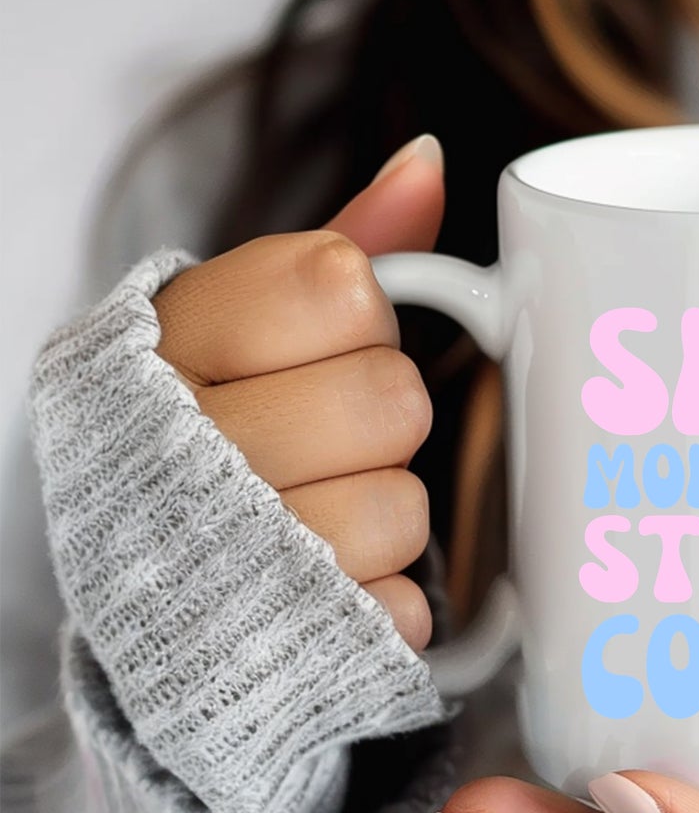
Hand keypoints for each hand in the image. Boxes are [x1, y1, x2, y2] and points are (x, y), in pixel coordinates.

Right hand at [151, 135, 444, 648]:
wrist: (158, 592)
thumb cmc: (224, 430)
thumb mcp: (255, 326)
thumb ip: (346, 243)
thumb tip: (427, 161)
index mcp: (162, 347)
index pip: (341, 285)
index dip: (358, 317)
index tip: (320, 343)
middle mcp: (174, 451)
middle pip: (388, 398)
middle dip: (381, 419)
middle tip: (326, 439)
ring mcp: (220, 562)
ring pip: (401, 511)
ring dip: (384, 516)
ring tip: (320, 514)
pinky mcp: (276, 651)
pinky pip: (402, 609)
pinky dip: (385, 601)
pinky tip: (326, 586)